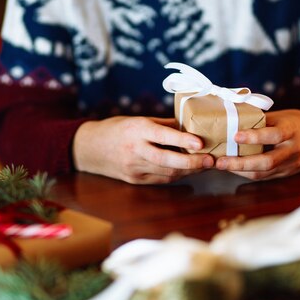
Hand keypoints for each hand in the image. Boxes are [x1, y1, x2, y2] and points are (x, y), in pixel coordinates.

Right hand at [73, 116, 213, 183]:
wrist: (89, 149)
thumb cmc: (117, 129)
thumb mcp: (138, 119)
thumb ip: (163, 124)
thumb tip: (191, 126)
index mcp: (136, 130)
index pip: (162, 135)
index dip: (182, 139)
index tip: (200, 142)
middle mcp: (135, 150)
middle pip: (166, 159)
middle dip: (191, 162)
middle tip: (210, 160)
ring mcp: (134, 168)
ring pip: (166, 172)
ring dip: (188, 170)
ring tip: (205, 165)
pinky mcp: (134, 180)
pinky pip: (161, 179)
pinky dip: (176, 175)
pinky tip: (188, 170)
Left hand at [215, 107, 299, 179]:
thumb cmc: (299, 122)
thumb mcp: (283, 116)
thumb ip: (261, 120)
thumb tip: (234, 119)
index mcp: (292, 131)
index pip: (273, 135)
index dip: (254, 137)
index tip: (235, 136)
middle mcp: (292, 150)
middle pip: (266, 161)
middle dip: (240, 163)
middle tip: (219, 161)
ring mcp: (291, 165)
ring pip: (264, 173)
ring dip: (240, 171)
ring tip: (221, 166)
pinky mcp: (288, 173)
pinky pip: (266, 177)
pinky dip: (248, 174)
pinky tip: (233, 169)